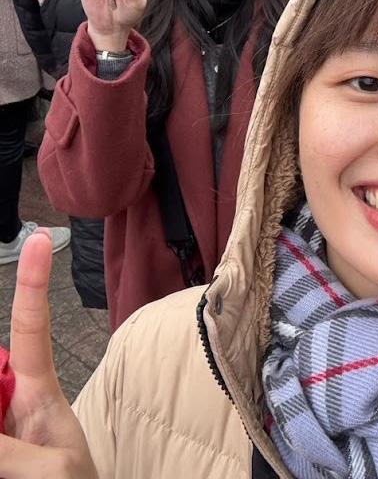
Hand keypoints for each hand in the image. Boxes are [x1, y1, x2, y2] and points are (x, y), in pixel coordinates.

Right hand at [0, 232, 97, 477]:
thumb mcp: (53, 470)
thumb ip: (11, 452)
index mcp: (37, 391)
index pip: (31, 329)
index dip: (33, 286)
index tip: (40, 240)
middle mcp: (10, 399)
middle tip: (14, 431)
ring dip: (0, 435)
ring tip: (21, 456)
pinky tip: (9, 459)